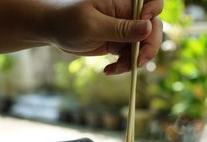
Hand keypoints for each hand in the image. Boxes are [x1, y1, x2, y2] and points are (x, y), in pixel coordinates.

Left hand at [45, 0, 162, 74]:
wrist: (52, 30)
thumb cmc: (67, 20)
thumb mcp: (93, 25)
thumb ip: (121, 28)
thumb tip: (148, 28)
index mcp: (122, 1)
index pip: (151, 3)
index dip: (153, 13)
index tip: (146, 29)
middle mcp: (127, 14)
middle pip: (154, 28)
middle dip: (149, 46)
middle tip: (138, 62)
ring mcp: (124, 29)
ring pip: (144, 45)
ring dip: (134, 61)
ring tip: (115, 69)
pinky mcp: (119, 43)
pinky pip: (131, 56)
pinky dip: (124, 66)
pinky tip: (108, 70)